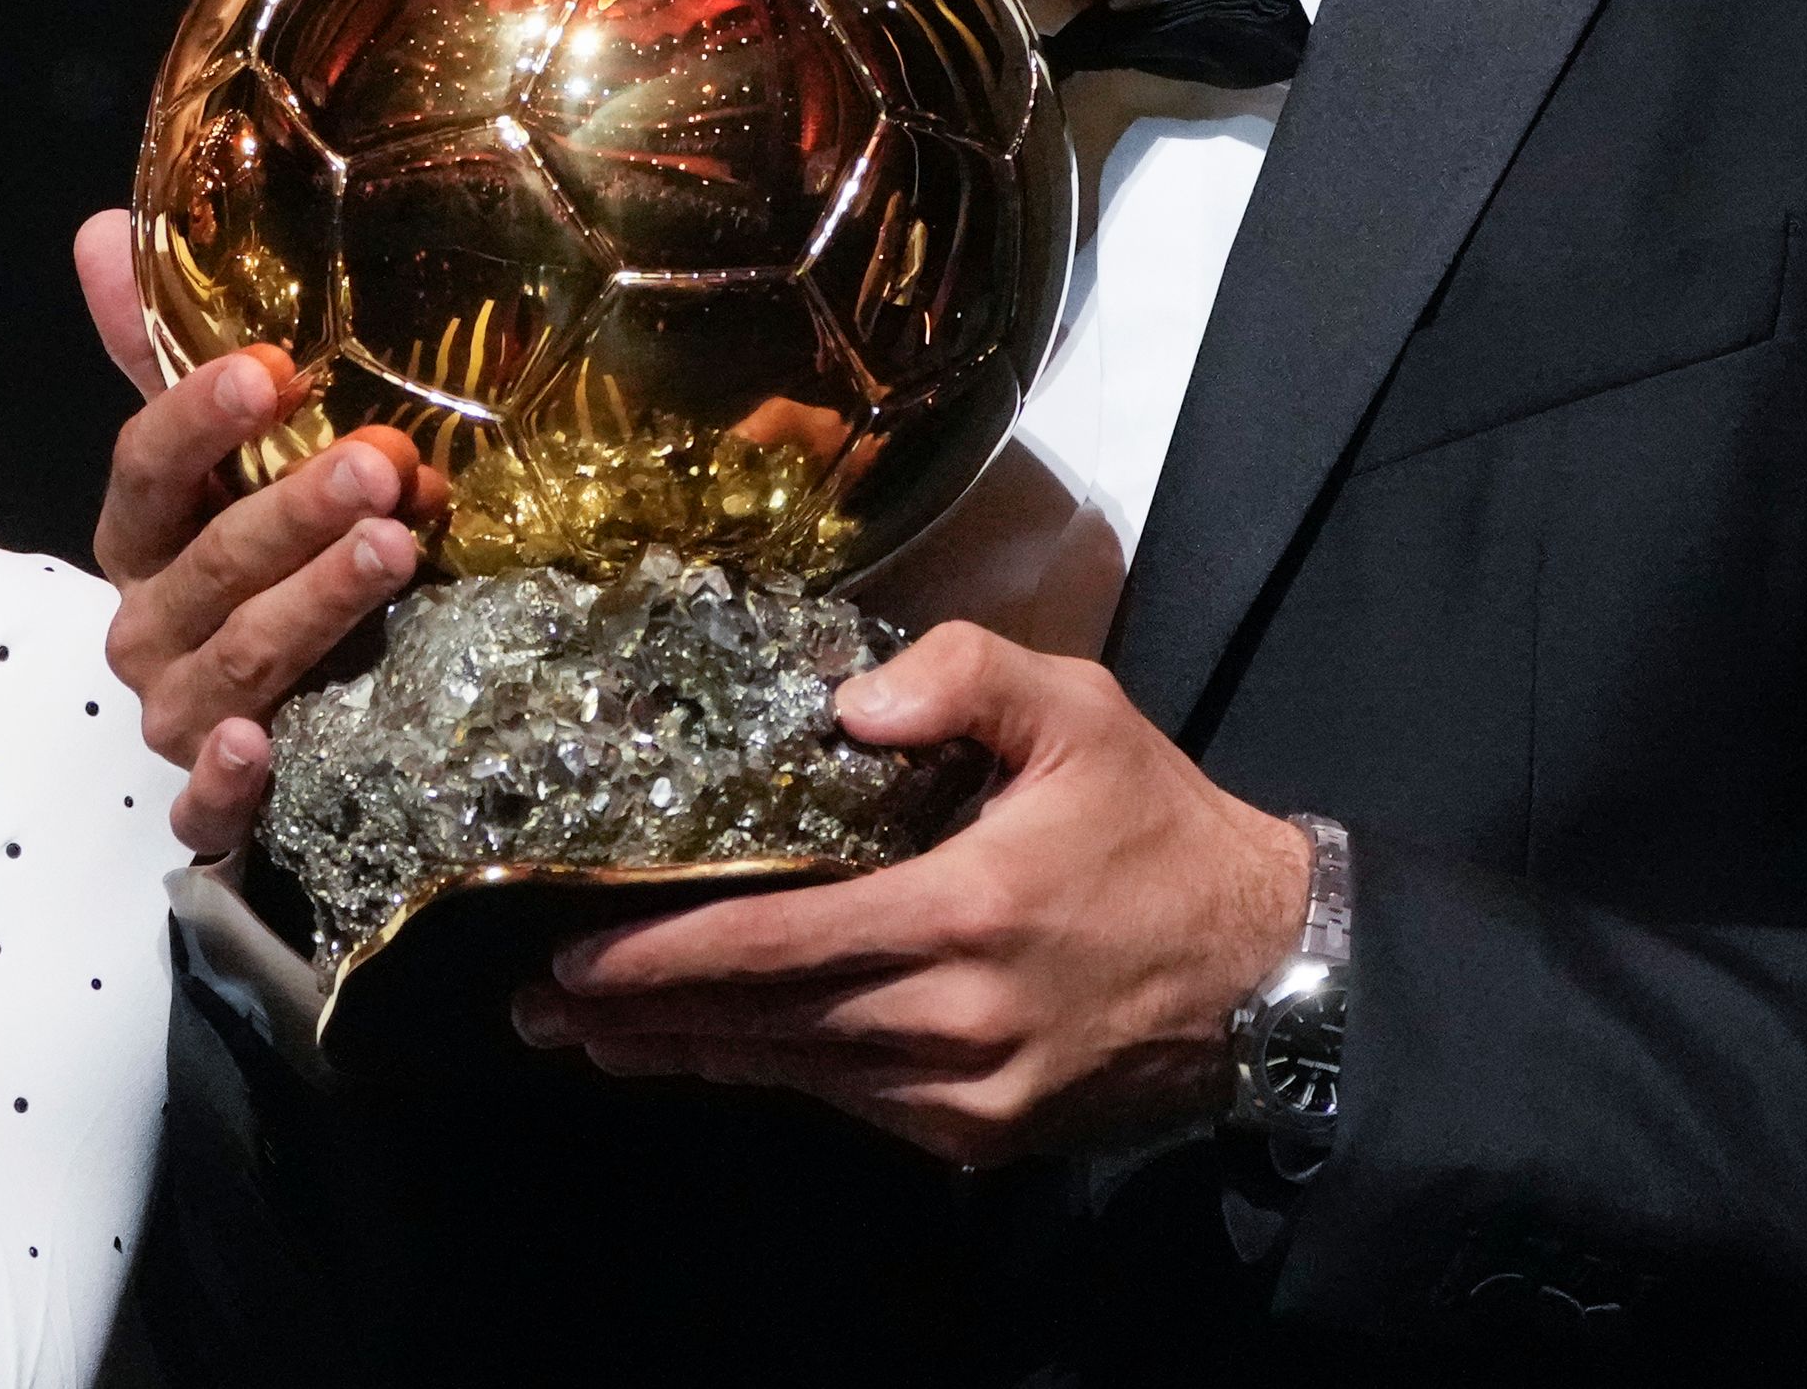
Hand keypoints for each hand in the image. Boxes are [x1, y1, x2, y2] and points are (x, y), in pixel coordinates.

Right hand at [75, 211, 426, 855]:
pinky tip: (263, 741)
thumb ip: (161, 354)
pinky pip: (202, 806)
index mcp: (141, 537)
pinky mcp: (210, 806)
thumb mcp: (216, 460)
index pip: (145, 468)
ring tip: (394, 549)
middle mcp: (145, 624)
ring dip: (309, 607)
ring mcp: (174, 717)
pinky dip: (225, 780)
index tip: (272, 369)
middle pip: (209, 564)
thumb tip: (100, 224)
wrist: (263, 732)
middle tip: (385, 463)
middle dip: (294, 510)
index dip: (197, 419)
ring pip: (232, 663)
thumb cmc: (244, 562)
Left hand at [511, 621, 1310, 1165]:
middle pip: (761, 1021)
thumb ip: (962, 675)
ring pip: (794, 1070)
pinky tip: (710, 1049)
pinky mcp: (981, 1132)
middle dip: (639, 1017)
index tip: (568, 961)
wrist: (1271, 971)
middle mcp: (951, 1018)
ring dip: (688, 1053)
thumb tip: (846, 702)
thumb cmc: (1156, 825)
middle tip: (535, 1006)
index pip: (773, 942)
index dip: (661, 959)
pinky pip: (848, 1099)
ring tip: (590, 1035)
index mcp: (962, 912)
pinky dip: (773, 1071)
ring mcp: (966, 1091)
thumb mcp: (1079, 709)